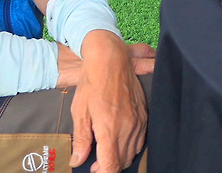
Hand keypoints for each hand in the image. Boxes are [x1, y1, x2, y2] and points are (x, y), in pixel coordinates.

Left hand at [69, 32, 149, 172]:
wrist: (110, 59)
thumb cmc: (92, 83)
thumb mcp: (80, 111)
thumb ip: (81, 139)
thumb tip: (78, 160)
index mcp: (110, 129)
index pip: (112, 166)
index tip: (94, 170)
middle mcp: (127, 129)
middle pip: (122, 162)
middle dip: (109, 166)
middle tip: (96, 161)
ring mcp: (138, 122)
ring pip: (132, 153)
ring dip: (120, 157)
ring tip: (106, 150)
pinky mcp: (144, 115)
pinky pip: (140, 140)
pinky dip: (130, 146)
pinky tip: (118, 139)